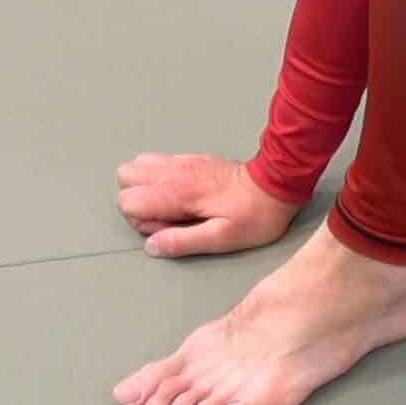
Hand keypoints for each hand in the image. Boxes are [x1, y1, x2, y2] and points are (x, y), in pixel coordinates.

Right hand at [115, 153, 302, 257]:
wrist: (280, 182)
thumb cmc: (254, 215)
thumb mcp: (222, 238)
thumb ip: (183, 241)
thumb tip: (151, 245)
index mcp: (178, 191)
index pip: (128, 201)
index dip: (141, 221)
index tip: (170, 227)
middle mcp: (175, 171)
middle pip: (125, 178)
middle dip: (138, 201)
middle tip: (170, 216)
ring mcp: (183, 161)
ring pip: (138, 166)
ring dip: (146, 187)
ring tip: (174, 205)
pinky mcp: (193, 158)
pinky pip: (159, 161)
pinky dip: (160, 178)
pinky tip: (185, 193)